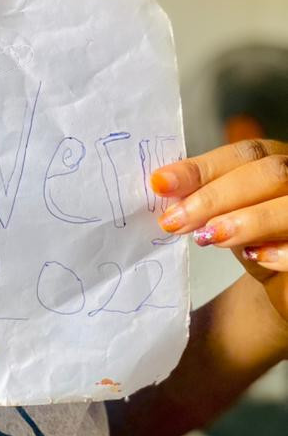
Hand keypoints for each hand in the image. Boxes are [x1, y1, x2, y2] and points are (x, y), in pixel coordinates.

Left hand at [151, 139, 287, 326]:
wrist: (284, 281)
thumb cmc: (254, 238)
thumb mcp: (226, 213)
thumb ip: (203, 197)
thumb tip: (163, 187)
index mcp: (277, 159)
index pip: (244, 153)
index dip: (202, 167)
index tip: (161, 184)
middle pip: (269, 173)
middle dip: (216, 197)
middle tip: (175, 221)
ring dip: (246, 221)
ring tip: (208, 237)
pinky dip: (280, 251)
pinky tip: (253, 256)